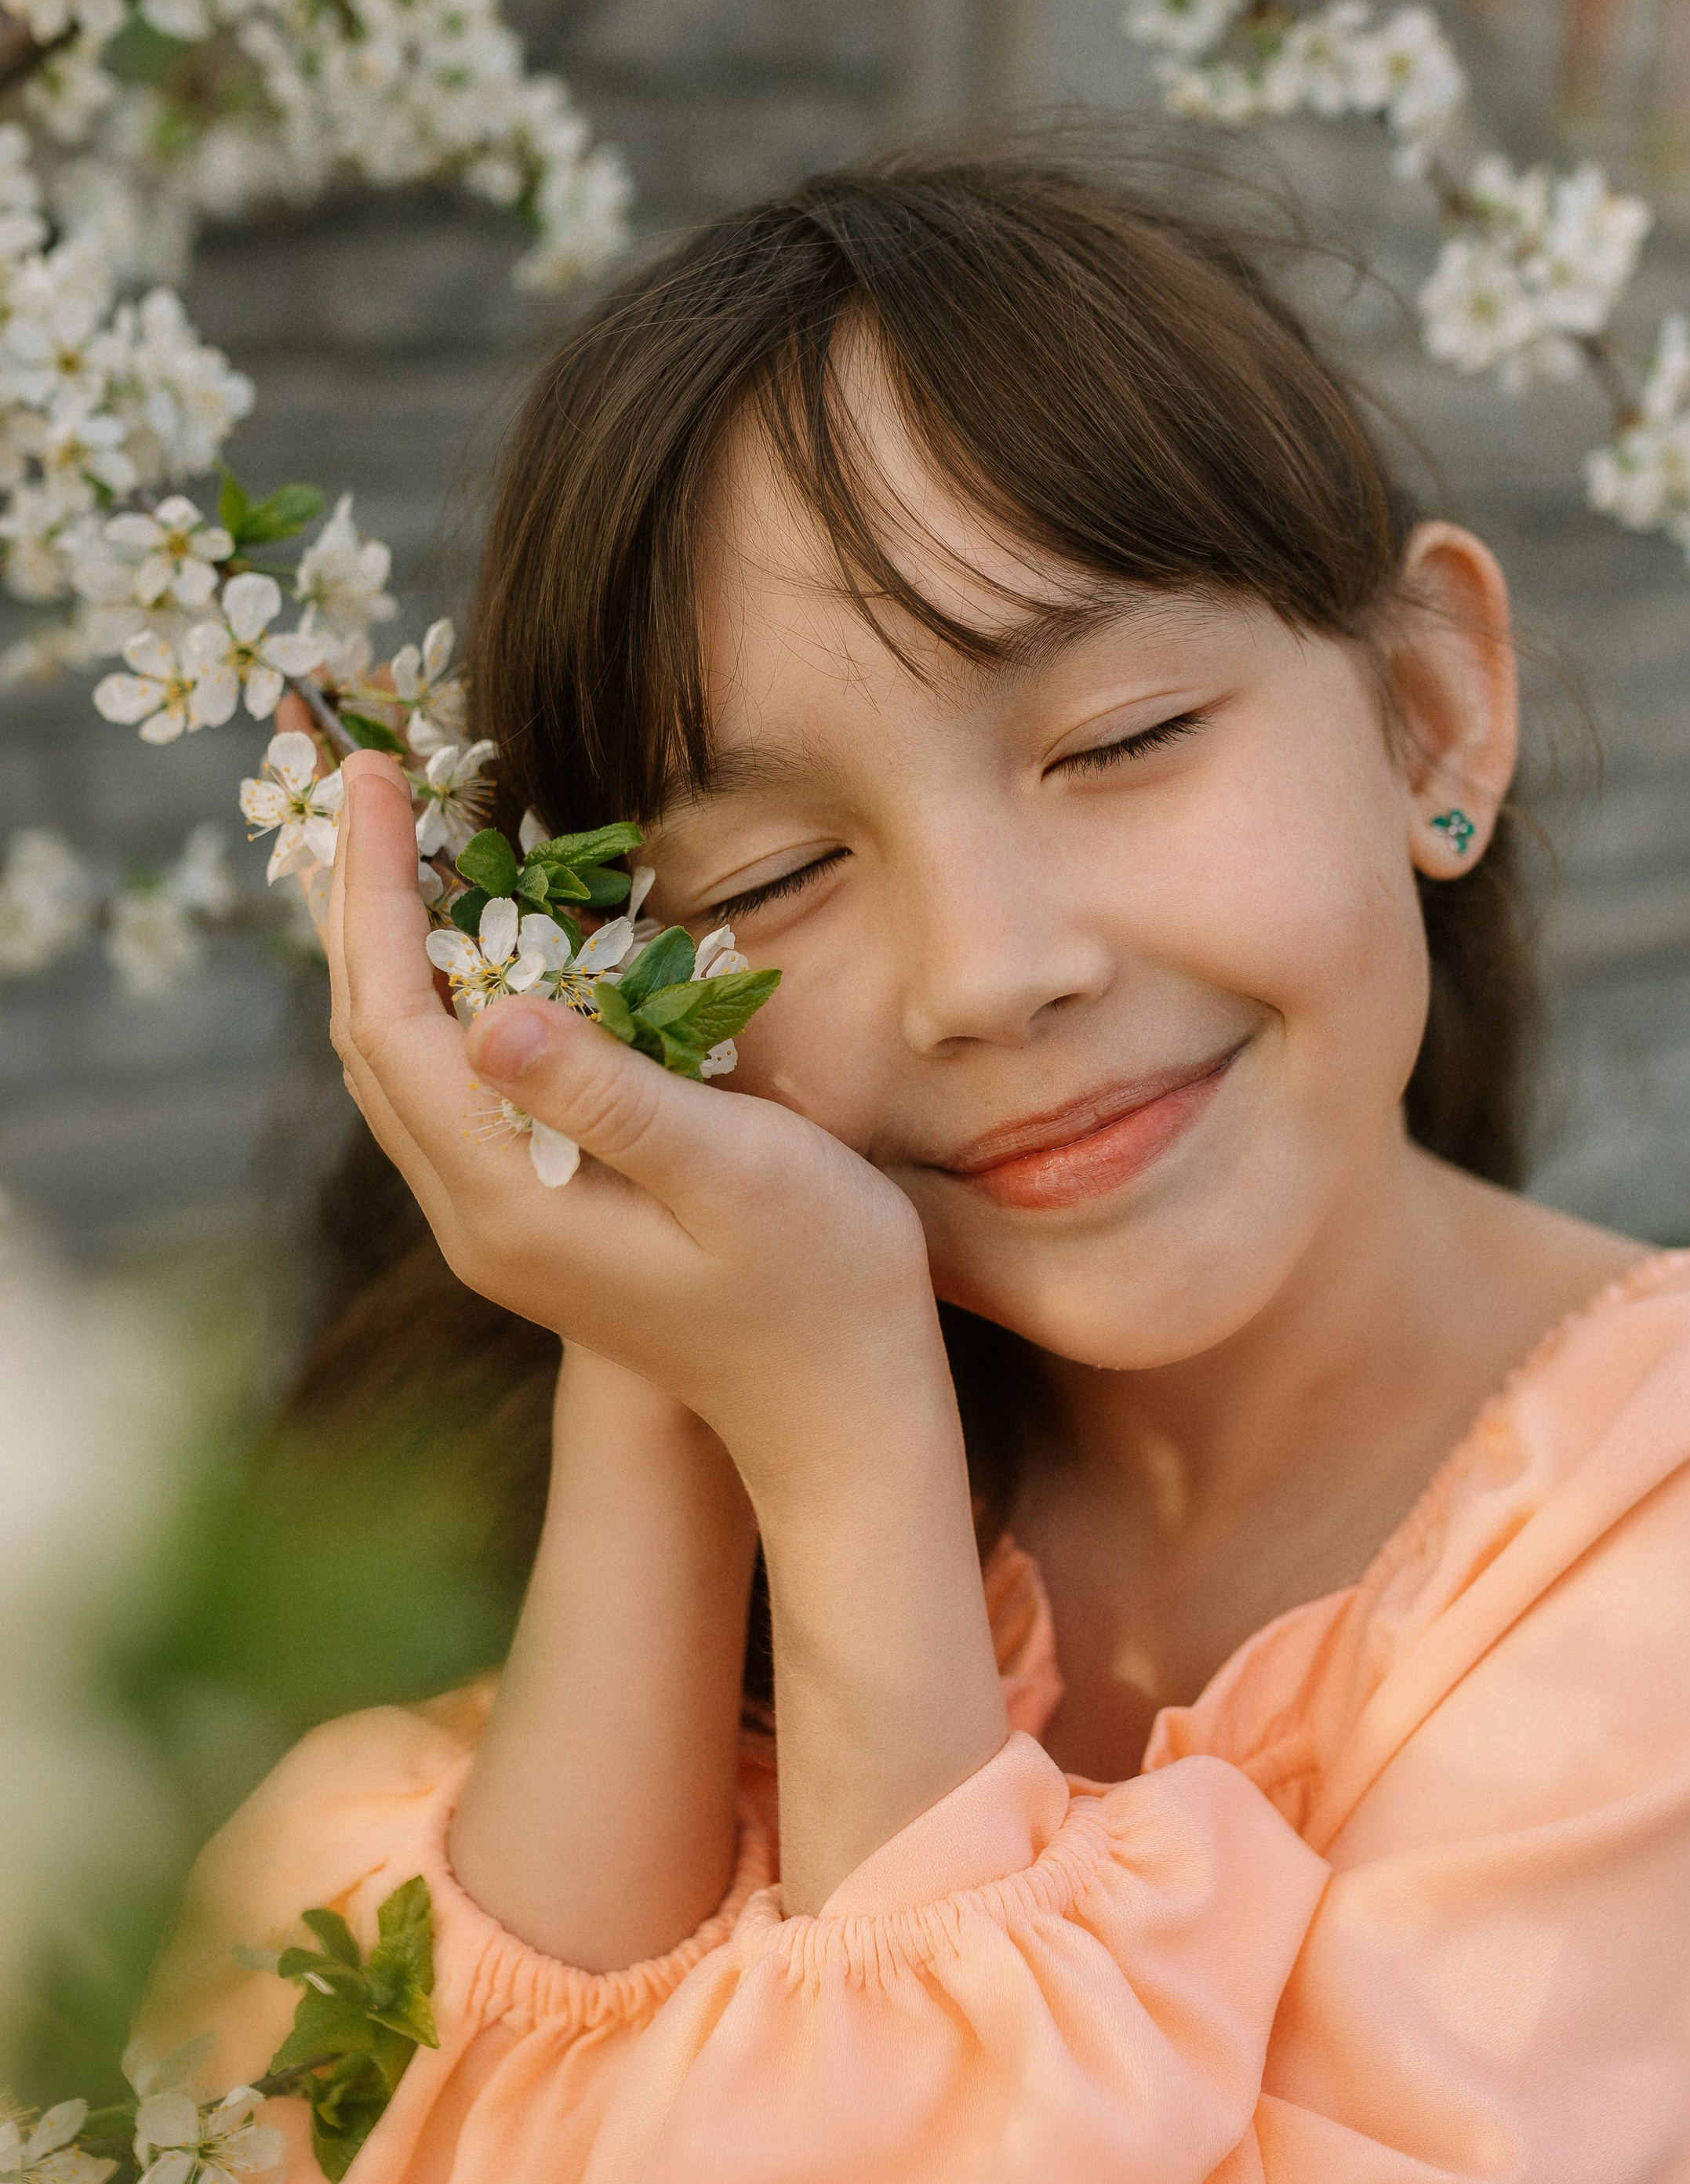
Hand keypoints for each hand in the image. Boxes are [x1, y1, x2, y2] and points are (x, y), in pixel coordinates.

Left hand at [325, 749, 954, 1502]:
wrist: (841, 1409)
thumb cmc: (820, 1282)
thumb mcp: (737, 1170)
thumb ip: (613, 1096)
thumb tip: (491, 1015)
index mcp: (512, 1204)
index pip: (398, 1025)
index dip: (375, 893)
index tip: (377, 777)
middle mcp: (477, 1220)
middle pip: (369, 1041)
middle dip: (354, 902)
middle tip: (361, 774)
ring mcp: (499, 1226)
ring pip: (397, 1068)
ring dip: (381, 947)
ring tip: (383, 837)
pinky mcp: (533, 1218)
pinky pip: (444, 1091)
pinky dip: (430, 997)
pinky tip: (456, 945)